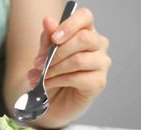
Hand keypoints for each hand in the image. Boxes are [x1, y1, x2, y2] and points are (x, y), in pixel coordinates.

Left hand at [28, 8, 111, 127]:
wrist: (50, 102)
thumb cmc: (51, 74)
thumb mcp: (45, 55)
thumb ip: (48, 39)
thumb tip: (48, 21)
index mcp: (86, 31)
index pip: (85, 17)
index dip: (69, 25)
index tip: (53, 38)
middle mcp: (98, 45)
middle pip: (84, 38)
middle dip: (57, 52)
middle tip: (38, 63)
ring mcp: (101, 64)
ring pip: (79, 60)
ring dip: (54, 69)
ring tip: (38, 76)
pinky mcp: (99, 83)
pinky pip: (77, 78)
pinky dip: (56, 81)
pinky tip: (45, 84)